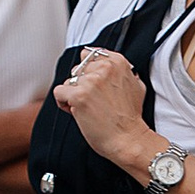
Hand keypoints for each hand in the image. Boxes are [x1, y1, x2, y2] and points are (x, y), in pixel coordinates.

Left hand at [53, 45, 154, 171]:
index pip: (89, 54)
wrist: (129, 139)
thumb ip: (121, 72)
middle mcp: (104, 68)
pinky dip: (64, 103)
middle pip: (78, 69)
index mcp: (117, 62)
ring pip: (68, 81)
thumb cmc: (130, 118)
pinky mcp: (79, 96)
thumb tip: (108, 65)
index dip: (89, 72)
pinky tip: (76, 111)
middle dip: (81, 85)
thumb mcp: (135, 85)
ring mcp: (91, 81)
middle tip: (94, 101)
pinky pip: (59, 92)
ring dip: (73, 95)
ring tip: (88, 108)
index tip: (94, 85)